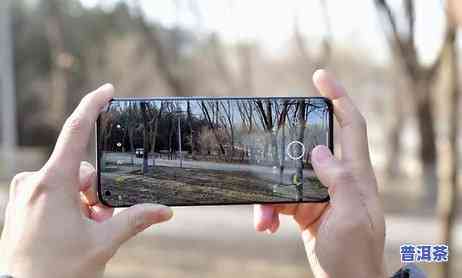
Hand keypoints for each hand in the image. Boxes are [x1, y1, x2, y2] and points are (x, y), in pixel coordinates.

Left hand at [0, 84, 172, 277]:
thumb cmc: (57, 272)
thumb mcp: (103, 243)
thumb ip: (136, 219)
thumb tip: (165, 211)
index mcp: (52, 184)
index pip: (76, 130)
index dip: (93, 105)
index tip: (107, 91)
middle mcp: (33, 182)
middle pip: (81, 168)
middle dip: (99, 190)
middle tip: (103, 218)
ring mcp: (25, 192)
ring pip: (68, 181)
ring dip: (86, 200)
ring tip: (89, 228)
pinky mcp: (21, 203)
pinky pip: (53, 191)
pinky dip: (70, 204)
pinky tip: (75, 227)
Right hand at [254, 70, 385, 277]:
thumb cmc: (356, 252)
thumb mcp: (352, 217)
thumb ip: (340, 181)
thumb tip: (320, 150)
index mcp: (354, 174)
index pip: (351, 125)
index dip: (338, 97)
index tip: (320, 77)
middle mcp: (335, 178)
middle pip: (307, 146)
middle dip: (285, 144)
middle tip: (264, 141)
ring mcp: (317, 193)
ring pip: (285, 177)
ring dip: (267, 196)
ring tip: (261, 220)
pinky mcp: (303, 208)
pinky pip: (278, 200)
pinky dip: (266, 212)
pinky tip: (263, 226)